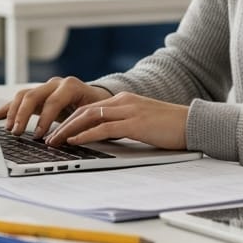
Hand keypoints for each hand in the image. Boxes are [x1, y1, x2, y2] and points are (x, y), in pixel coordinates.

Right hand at [0, 76, 111, 139]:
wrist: (98, 98)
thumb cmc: (98, 108)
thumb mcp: (94, 116)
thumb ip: (81, 124)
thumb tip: (68, 139)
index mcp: (71, 86)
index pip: (53, 101)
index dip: (45, 119)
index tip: (40, 136)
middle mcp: (55, 84)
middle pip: (32, 96)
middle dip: (23, 116)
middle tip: (18, 133)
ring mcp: (45, 88)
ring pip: (23, 96)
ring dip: (13, 113)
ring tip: (10, 129)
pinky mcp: (38, 95)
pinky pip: (19, 100)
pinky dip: (7, 108)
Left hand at [44, 92, 189, 150]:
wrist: (194, 123)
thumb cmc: (171, 127)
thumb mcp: (142, 122)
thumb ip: (124, 125)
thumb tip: (105, 137)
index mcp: (124, 100)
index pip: (89, 108)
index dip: (69, 119)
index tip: (56, 131)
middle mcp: (123, 102)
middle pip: (84, 110)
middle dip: (63, 124)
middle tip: (48, 137)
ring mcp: (129, 111)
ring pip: (89, 117)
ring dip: (68, 130)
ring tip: (55, 141)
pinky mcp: (135, 123)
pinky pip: (104, 128)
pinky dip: (85, 134)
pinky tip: (74, 141)